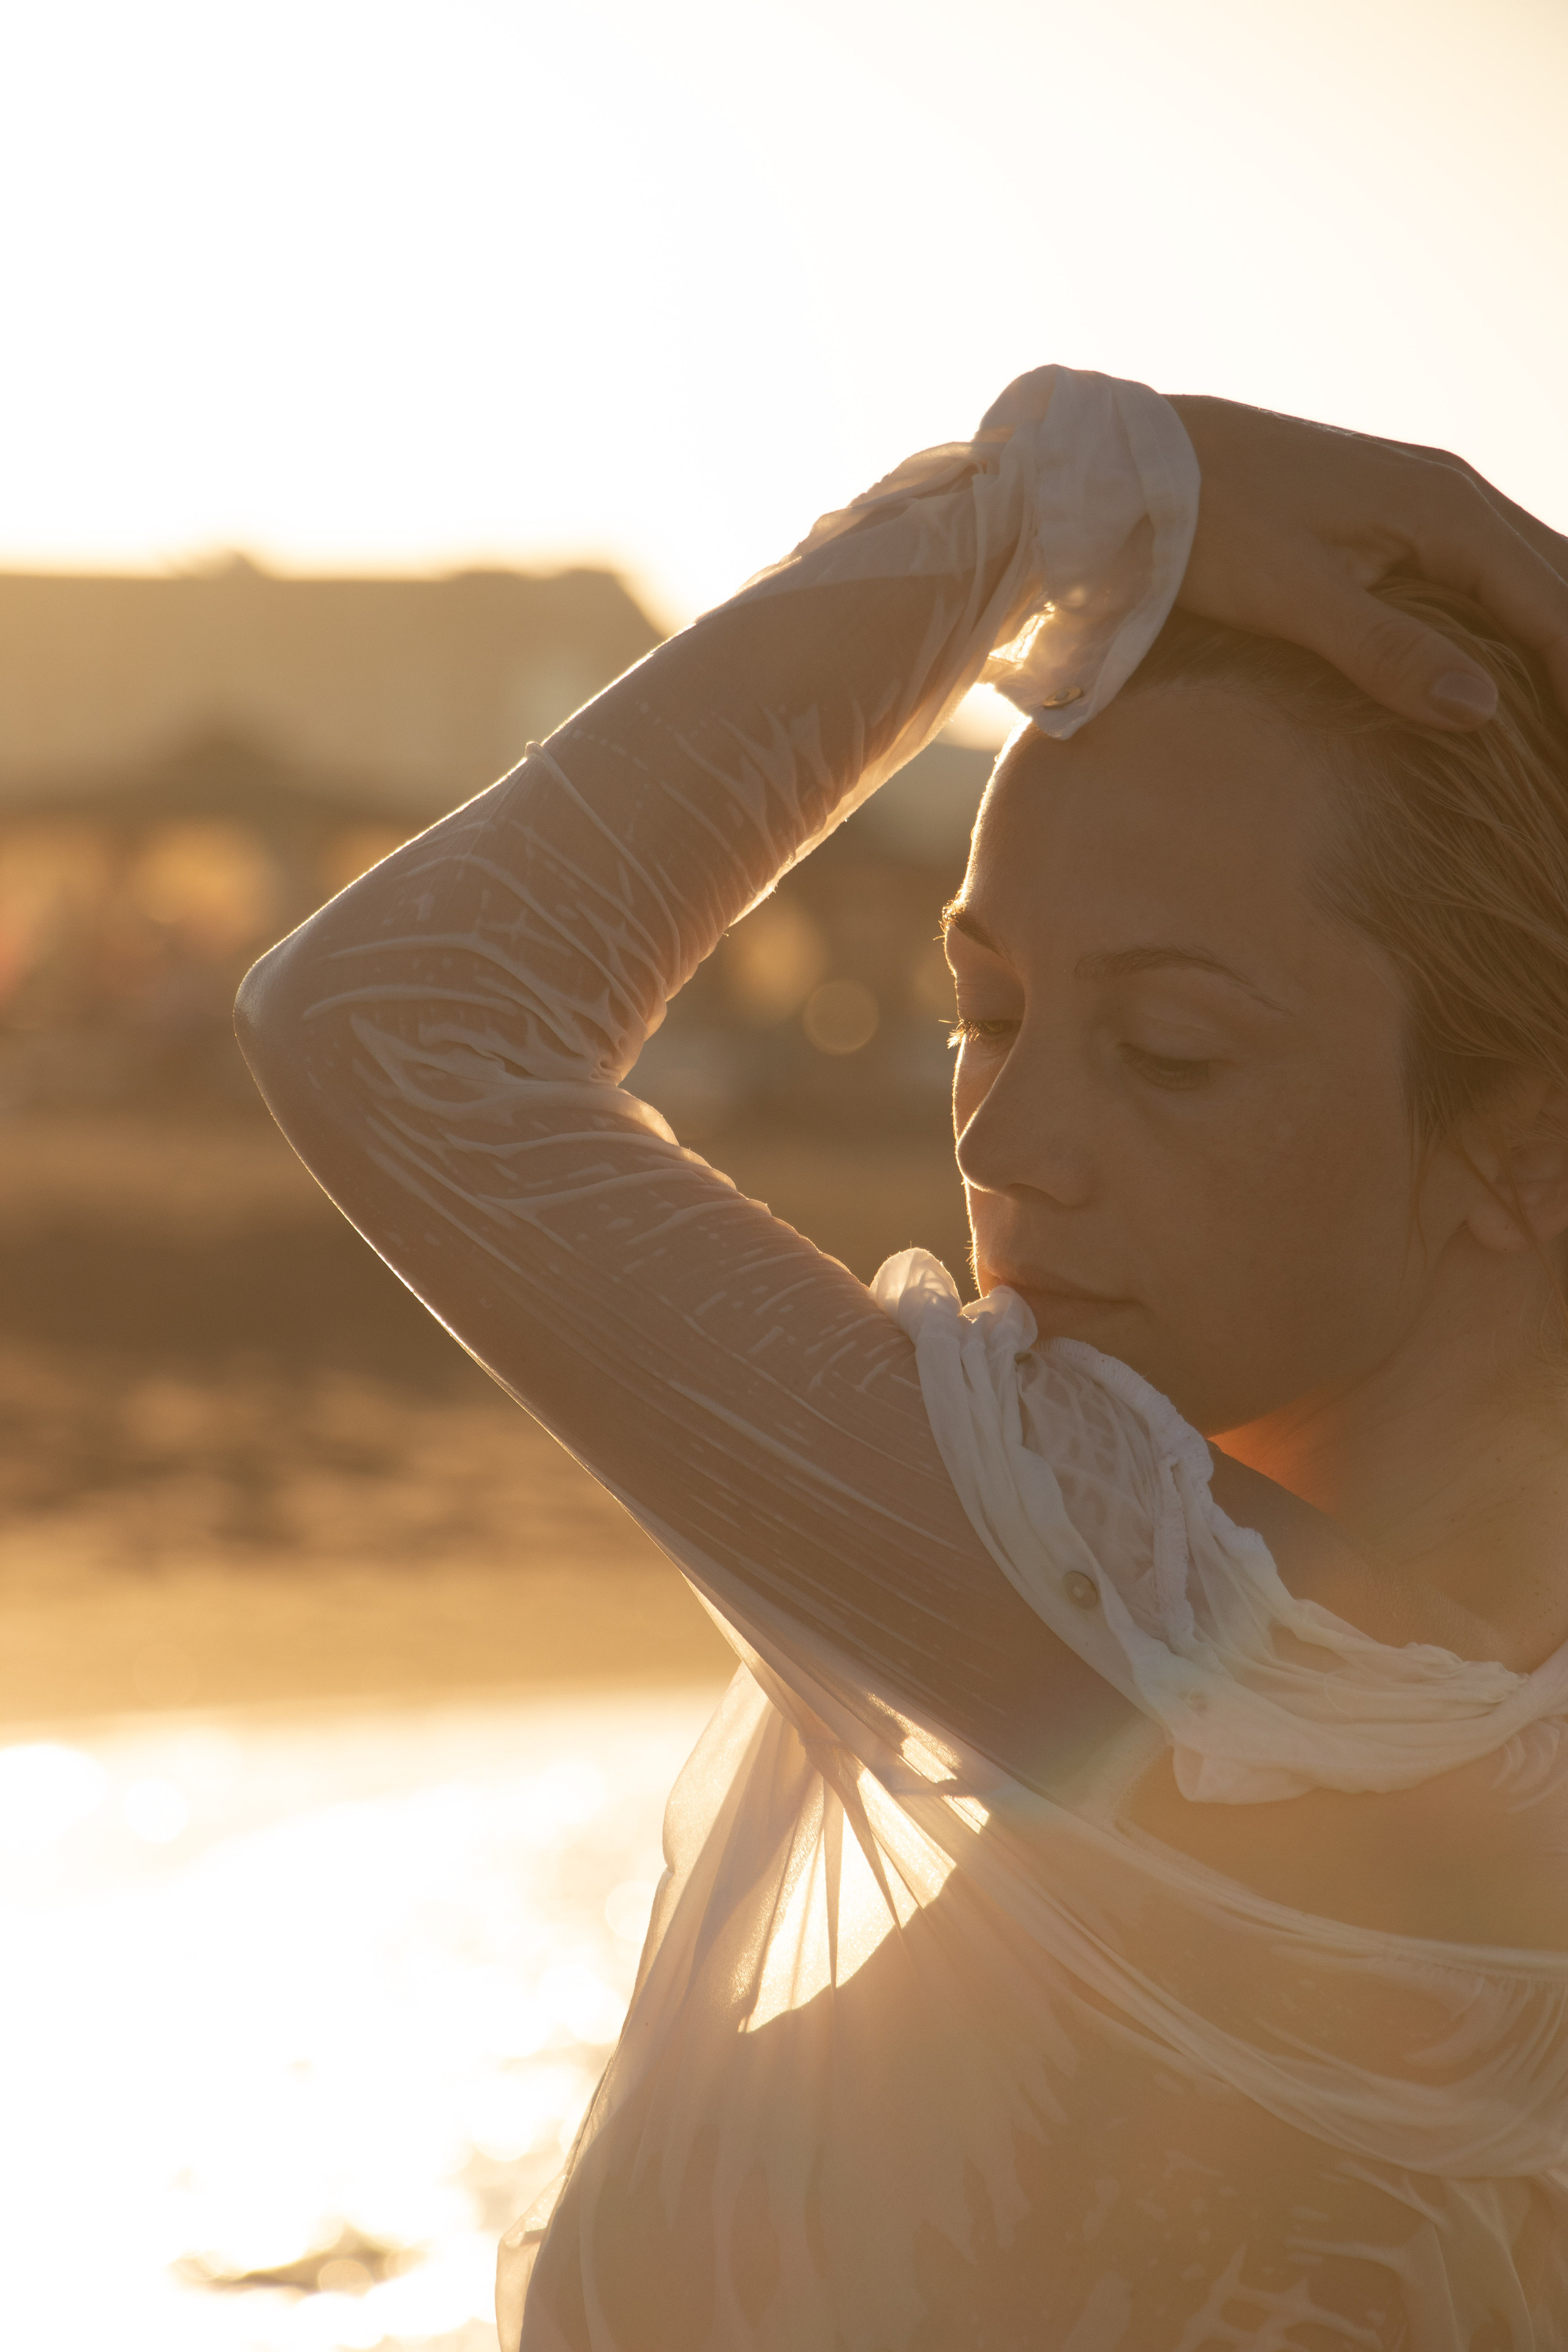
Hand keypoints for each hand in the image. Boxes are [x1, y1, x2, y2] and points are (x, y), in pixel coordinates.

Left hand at [1167, 394, 1567, 730]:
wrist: (1144, 461)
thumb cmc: (1210, 525)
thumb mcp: (1296, 598)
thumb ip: (1388, 652)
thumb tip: (1483, 708)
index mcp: (1446, 509)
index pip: (1551, 607)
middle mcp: (1452, 490)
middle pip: (1556, 579)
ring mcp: (1425, 494)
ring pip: (1525, 569)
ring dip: (1553, 630)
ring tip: (1556, 705)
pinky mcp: (1393, 509)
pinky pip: (1483, 564)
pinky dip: (1515, 611)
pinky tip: (1513, 659)